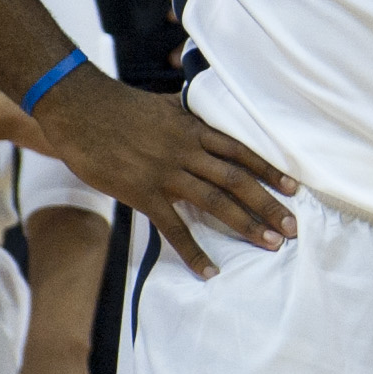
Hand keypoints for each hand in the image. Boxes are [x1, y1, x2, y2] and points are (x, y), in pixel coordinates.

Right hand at [36, 77, 295, 275]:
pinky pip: (172, 227)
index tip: (294, 189)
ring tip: (271, 243)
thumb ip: (191, 113)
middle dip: (268, 205)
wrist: (78, 107)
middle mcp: (187, 151)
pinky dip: (192, 250)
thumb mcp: (166, 104)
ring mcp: (165, 173)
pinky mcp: (142, 192)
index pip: (242, 152)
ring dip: (246, 224)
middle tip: (293, 228)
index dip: (270, 170)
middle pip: (238, 180)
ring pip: (215, 201)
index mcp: (194, 130)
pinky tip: (209, 269)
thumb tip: (208, 109)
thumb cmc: (119, 105)